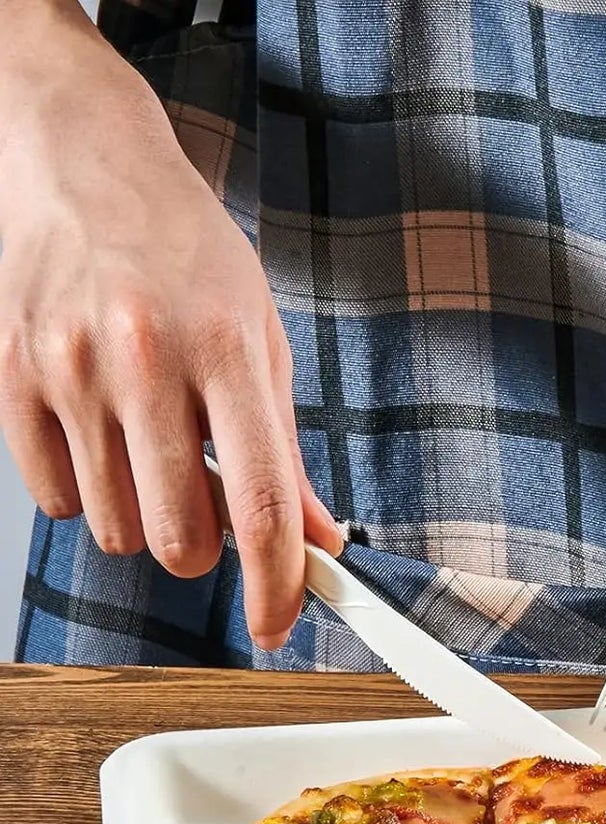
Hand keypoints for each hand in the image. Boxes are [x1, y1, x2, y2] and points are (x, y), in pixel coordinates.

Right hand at [0, 2, 341, 649]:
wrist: (81, 159)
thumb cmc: (185, 250)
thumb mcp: (263, 338)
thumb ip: (286, 449)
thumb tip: (318, 539)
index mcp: (226, 351)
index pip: (261, 506)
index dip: (276, 585)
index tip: (279, 624)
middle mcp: (144, 361)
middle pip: (180, 537)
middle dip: (204, 548)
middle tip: (208, 503)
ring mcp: (69, 368)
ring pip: (115, 529)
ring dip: (145, 519)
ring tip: (154, 452)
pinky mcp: (11, 374)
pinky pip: (55, 497)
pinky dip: (88, 491)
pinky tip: (104, 438)